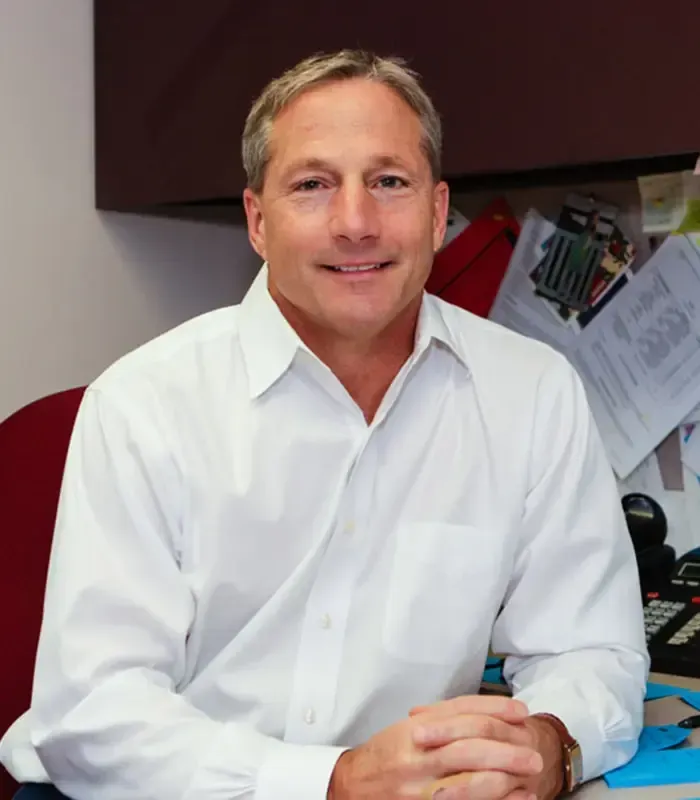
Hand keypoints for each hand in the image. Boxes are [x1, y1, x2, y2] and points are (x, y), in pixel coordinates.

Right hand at [327, 695, 542, 799]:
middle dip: (506, 749)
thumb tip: (486, 713)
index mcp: (416, 730)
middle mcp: (418, 756)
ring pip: (469, 781)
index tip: (521, 712)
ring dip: (503, 778)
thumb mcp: (410, 727)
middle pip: (469, 747)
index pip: (461, 713)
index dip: (494, 709)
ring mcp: (421, 788)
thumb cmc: (387, 754)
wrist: (354, 787)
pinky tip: (514, 798)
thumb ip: (444, 718)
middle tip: (533, 753)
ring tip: (528, 776)